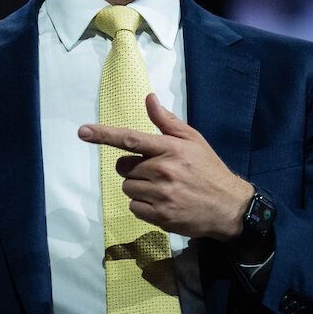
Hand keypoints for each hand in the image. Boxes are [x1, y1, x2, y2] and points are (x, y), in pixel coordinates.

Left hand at [78, 93, 252, 239]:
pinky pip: (134, 207)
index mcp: (170, 148)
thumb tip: (149, 97)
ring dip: (139, 188)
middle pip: (125, 167)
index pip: (130, 139)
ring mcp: (162, 195)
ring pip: (128, 188)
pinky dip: (143, 206)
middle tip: (156, 171)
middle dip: (134, 169)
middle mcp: (164, 171)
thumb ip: (167, 121)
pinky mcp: (161, 216)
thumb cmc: (208, 169)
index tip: (82, 131)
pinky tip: (162, 203)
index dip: (103, 135)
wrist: (230, 207)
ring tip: (163, 188)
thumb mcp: (192, 140)